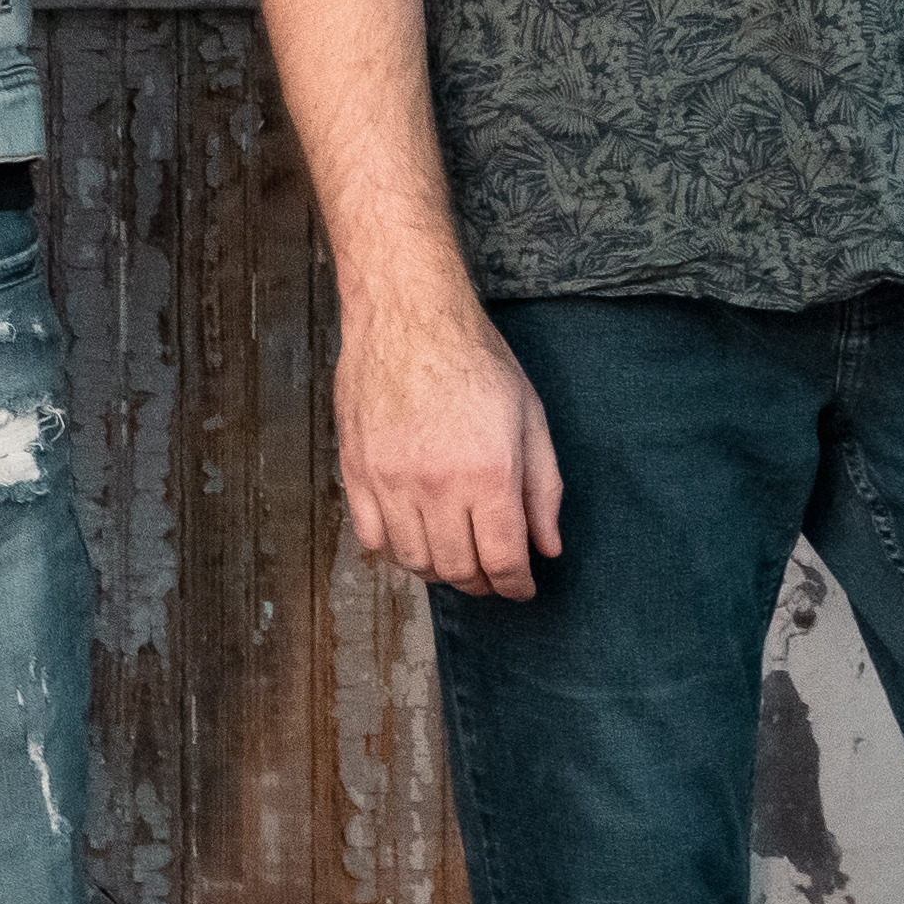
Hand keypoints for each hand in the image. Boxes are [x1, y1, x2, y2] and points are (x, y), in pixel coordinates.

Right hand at [337, 278, 563, 599]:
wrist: (408, 317)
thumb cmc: (475, 360)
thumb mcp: (530, 419)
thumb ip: (543, 489)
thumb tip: (547, 547)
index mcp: (488, 473)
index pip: (502, 560)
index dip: (516, 585)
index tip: (522, 587)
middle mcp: (436, 485)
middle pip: (458, 569)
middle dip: (483, 584)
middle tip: (494, 576)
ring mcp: (390, 481)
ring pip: (413, 561)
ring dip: (440, 571)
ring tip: (456, 558)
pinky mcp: (356, 472)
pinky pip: (373, 538)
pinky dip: (396, 551)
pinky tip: (416, 537)